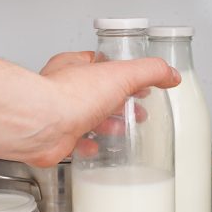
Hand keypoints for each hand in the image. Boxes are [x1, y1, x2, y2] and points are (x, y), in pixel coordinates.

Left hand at [24, 51, 179, 166]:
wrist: (40, 124)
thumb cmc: (69, 96)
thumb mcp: (121, 74)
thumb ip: (150, 72)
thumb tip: (170, 73)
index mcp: (77, 66)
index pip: (103, 64)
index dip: (124, 73)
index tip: (140, 82)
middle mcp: (66, 88)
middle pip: (98, 92)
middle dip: (120, 102)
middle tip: (137, 109)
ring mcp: (60, 113)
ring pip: (88, 117)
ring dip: (107, 123)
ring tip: (124, 129)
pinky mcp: (58, 137)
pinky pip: (75, 142)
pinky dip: (90, 145)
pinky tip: (98, 147)